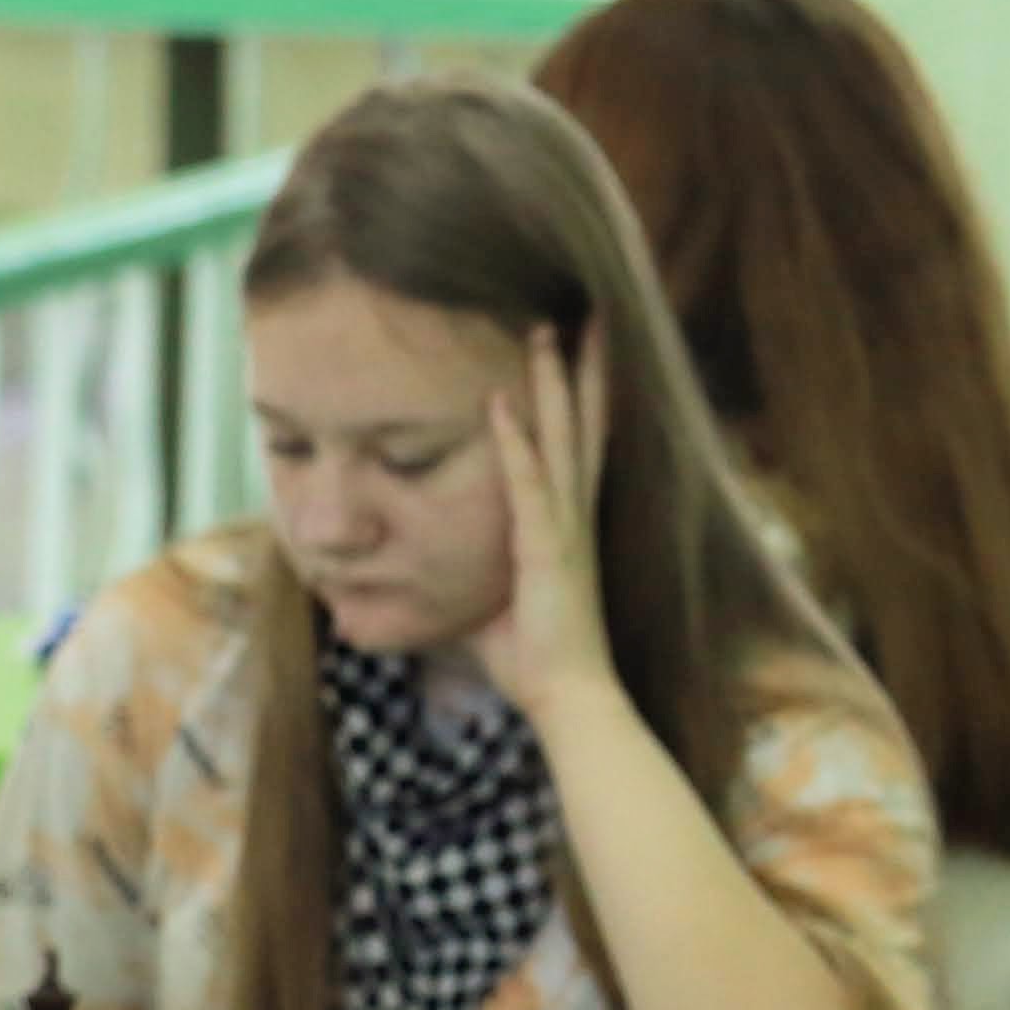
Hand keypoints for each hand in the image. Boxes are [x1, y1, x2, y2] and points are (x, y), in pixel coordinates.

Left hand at [479, 322, 621, 724]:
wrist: (569, 697)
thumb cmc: (532, 657)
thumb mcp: (489, 604)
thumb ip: (468, 579)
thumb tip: (427, 579)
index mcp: (563, 525)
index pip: (572, 445)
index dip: (577, 397)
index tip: (575, 350)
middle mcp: (572, 515)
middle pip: (582, 424)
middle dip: (581, 368)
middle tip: (582, 312)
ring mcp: (564, 528)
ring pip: (562, 438)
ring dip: (553, 385)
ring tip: (548, 331)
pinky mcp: (547, 550)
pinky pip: (529, 485)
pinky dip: (516, 443)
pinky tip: (501, 404)